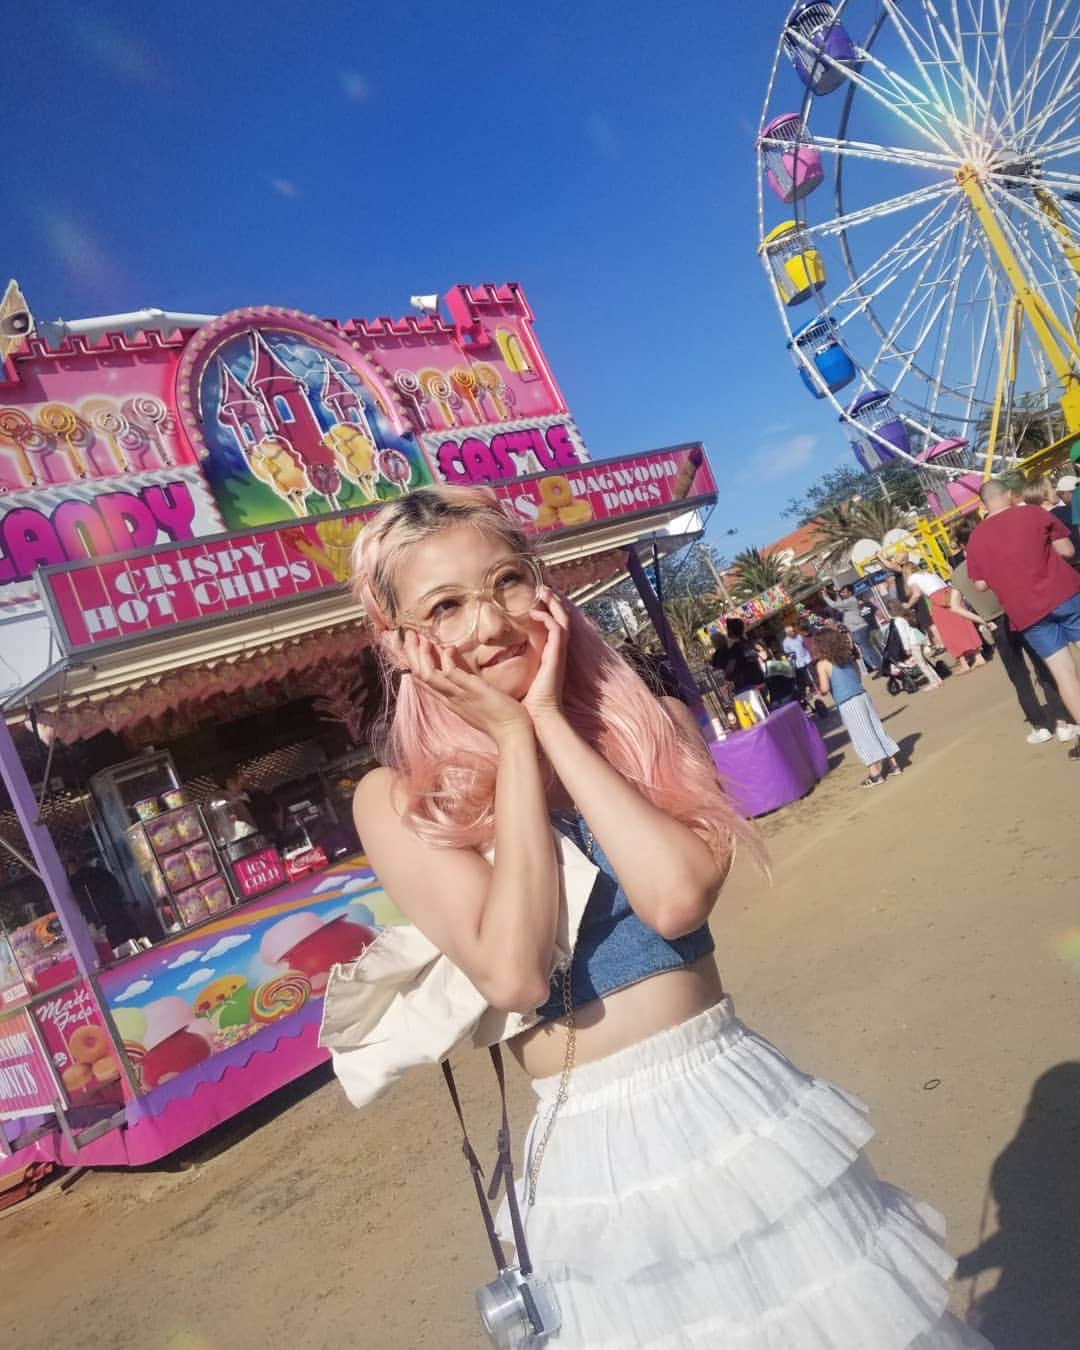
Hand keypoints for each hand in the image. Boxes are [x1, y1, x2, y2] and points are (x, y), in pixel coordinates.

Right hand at [391, 630, 530, 742]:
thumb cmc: (498, 717)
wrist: (513, 734)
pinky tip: (448, 648)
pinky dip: (447, 661)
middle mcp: (449, 698)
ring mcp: (459, 695)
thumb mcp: (474, 699)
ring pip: (429, 676)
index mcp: (448, 699)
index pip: (422, 680)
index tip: (410, 643)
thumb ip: (464, 684)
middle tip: (408, 635)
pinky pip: (453, 676)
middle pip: (420, 676)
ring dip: (422, 656)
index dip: (413, 661)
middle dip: (411, 654)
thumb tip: (455, 666)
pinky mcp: (473, 692)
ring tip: (420, 638)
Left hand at [522, 589, 568, 724]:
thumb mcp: (517, 678)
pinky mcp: (557, 655)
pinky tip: (534, 612)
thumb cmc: (526, 703)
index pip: (551, 627)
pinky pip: (557, 629)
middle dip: (553, 602)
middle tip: (542, 588)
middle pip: (560, 619)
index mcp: (547, 656)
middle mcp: (555, 652)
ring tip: (543, 591)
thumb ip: (510, 666)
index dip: (546, 612)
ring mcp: (558, 653)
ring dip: (553, 604)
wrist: (538, 718)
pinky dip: (547, 618)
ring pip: (562, 619)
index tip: (535, 600)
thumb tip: (490, 659)